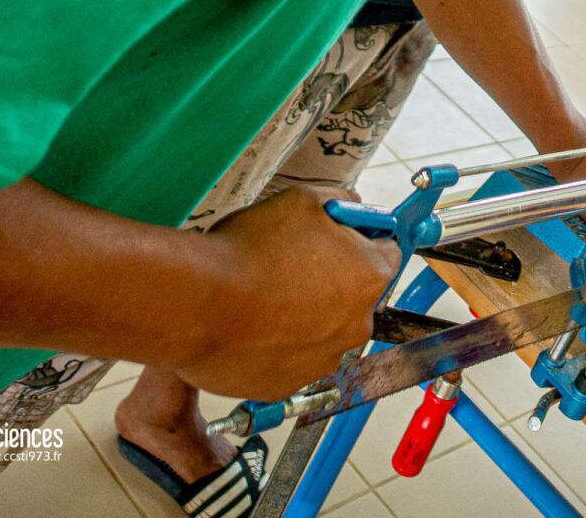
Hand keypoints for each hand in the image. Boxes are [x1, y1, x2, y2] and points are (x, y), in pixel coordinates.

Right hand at [179, 186, 399, 398]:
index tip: (338, 235)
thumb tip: (353, 205)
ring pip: (323, 331)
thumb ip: (340, 201)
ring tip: (263, 296)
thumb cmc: (249, 250)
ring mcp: (322, 360)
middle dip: (332, 280)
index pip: (387, 253)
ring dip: (304, 316)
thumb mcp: (303, 200)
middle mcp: (356, 325)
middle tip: (290, 264)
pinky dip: (276, 346)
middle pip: (355, 296)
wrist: (198, 303)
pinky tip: (250, 325)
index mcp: (370, 277)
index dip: (361, 239)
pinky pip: (291, 360)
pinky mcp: (287, 385)